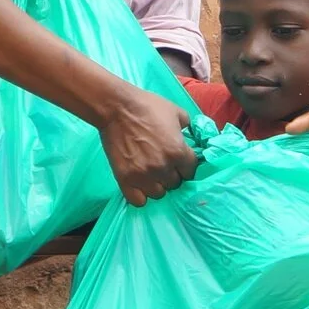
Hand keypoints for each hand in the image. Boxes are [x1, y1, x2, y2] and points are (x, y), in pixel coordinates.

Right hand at [98, 84, 195, 203]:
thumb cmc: (148, 107)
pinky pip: (138, 201)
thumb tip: (190, 137)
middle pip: (175, 183)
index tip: (179, 161)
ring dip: (157, 185)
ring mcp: (143, 176)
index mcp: (178, 152)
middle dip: (171, 174)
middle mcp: (163, 168)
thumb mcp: (177, 112)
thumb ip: (188, 128)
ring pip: (158, 193)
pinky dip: (140, 195)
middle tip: (163, 164)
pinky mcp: (125, 180)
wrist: (117, 108)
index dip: (185, 166)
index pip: (191, 171)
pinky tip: (139, 184)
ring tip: (150, 174)